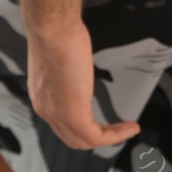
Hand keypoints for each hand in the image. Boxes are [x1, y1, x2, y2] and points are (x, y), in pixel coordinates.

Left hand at [26, 19, 138, 152]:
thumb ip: (68, 72)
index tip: (101, 119)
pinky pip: (97, 137)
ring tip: (127, 130)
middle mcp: (45, 109)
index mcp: (42, 95)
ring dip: (109, 138)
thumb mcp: (63, 57)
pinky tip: (130, 127)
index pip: (61, 122)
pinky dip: (116, 136)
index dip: (82, 125)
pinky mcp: (73, 116)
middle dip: (96, 137)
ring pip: (83, 141)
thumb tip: (79, 72)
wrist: (53, 30)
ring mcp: (57, 115)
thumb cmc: (57, 33)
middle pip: (71, 137)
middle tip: (116, 131)